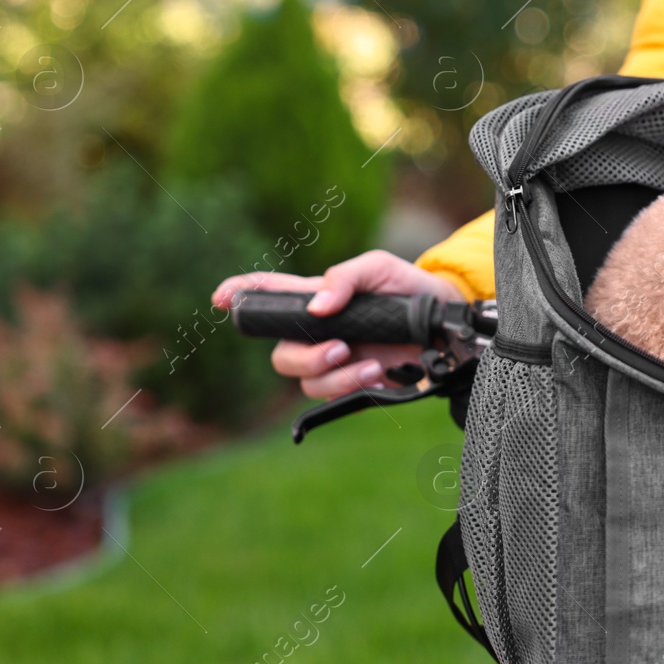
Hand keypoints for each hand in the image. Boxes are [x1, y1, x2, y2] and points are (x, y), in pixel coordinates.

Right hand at [211, 250, 463, 399]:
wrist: (443, 320)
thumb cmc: (407, 287)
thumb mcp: (377, 268)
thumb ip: (344, 278)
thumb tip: (317, 308)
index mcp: (315, 299)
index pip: (268, 294)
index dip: (239, 294)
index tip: (219, 299)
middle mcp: (318, 333)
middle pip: (282, 355)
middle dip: (303, 358)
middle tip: (338, 349)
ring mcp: (335, 360)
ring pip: (306, 381)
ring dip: (335, 377)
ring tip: (369, 363)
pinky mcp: (355, 382)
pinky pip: (333, 396)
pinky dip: (352, 386)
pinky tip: (377, 372)